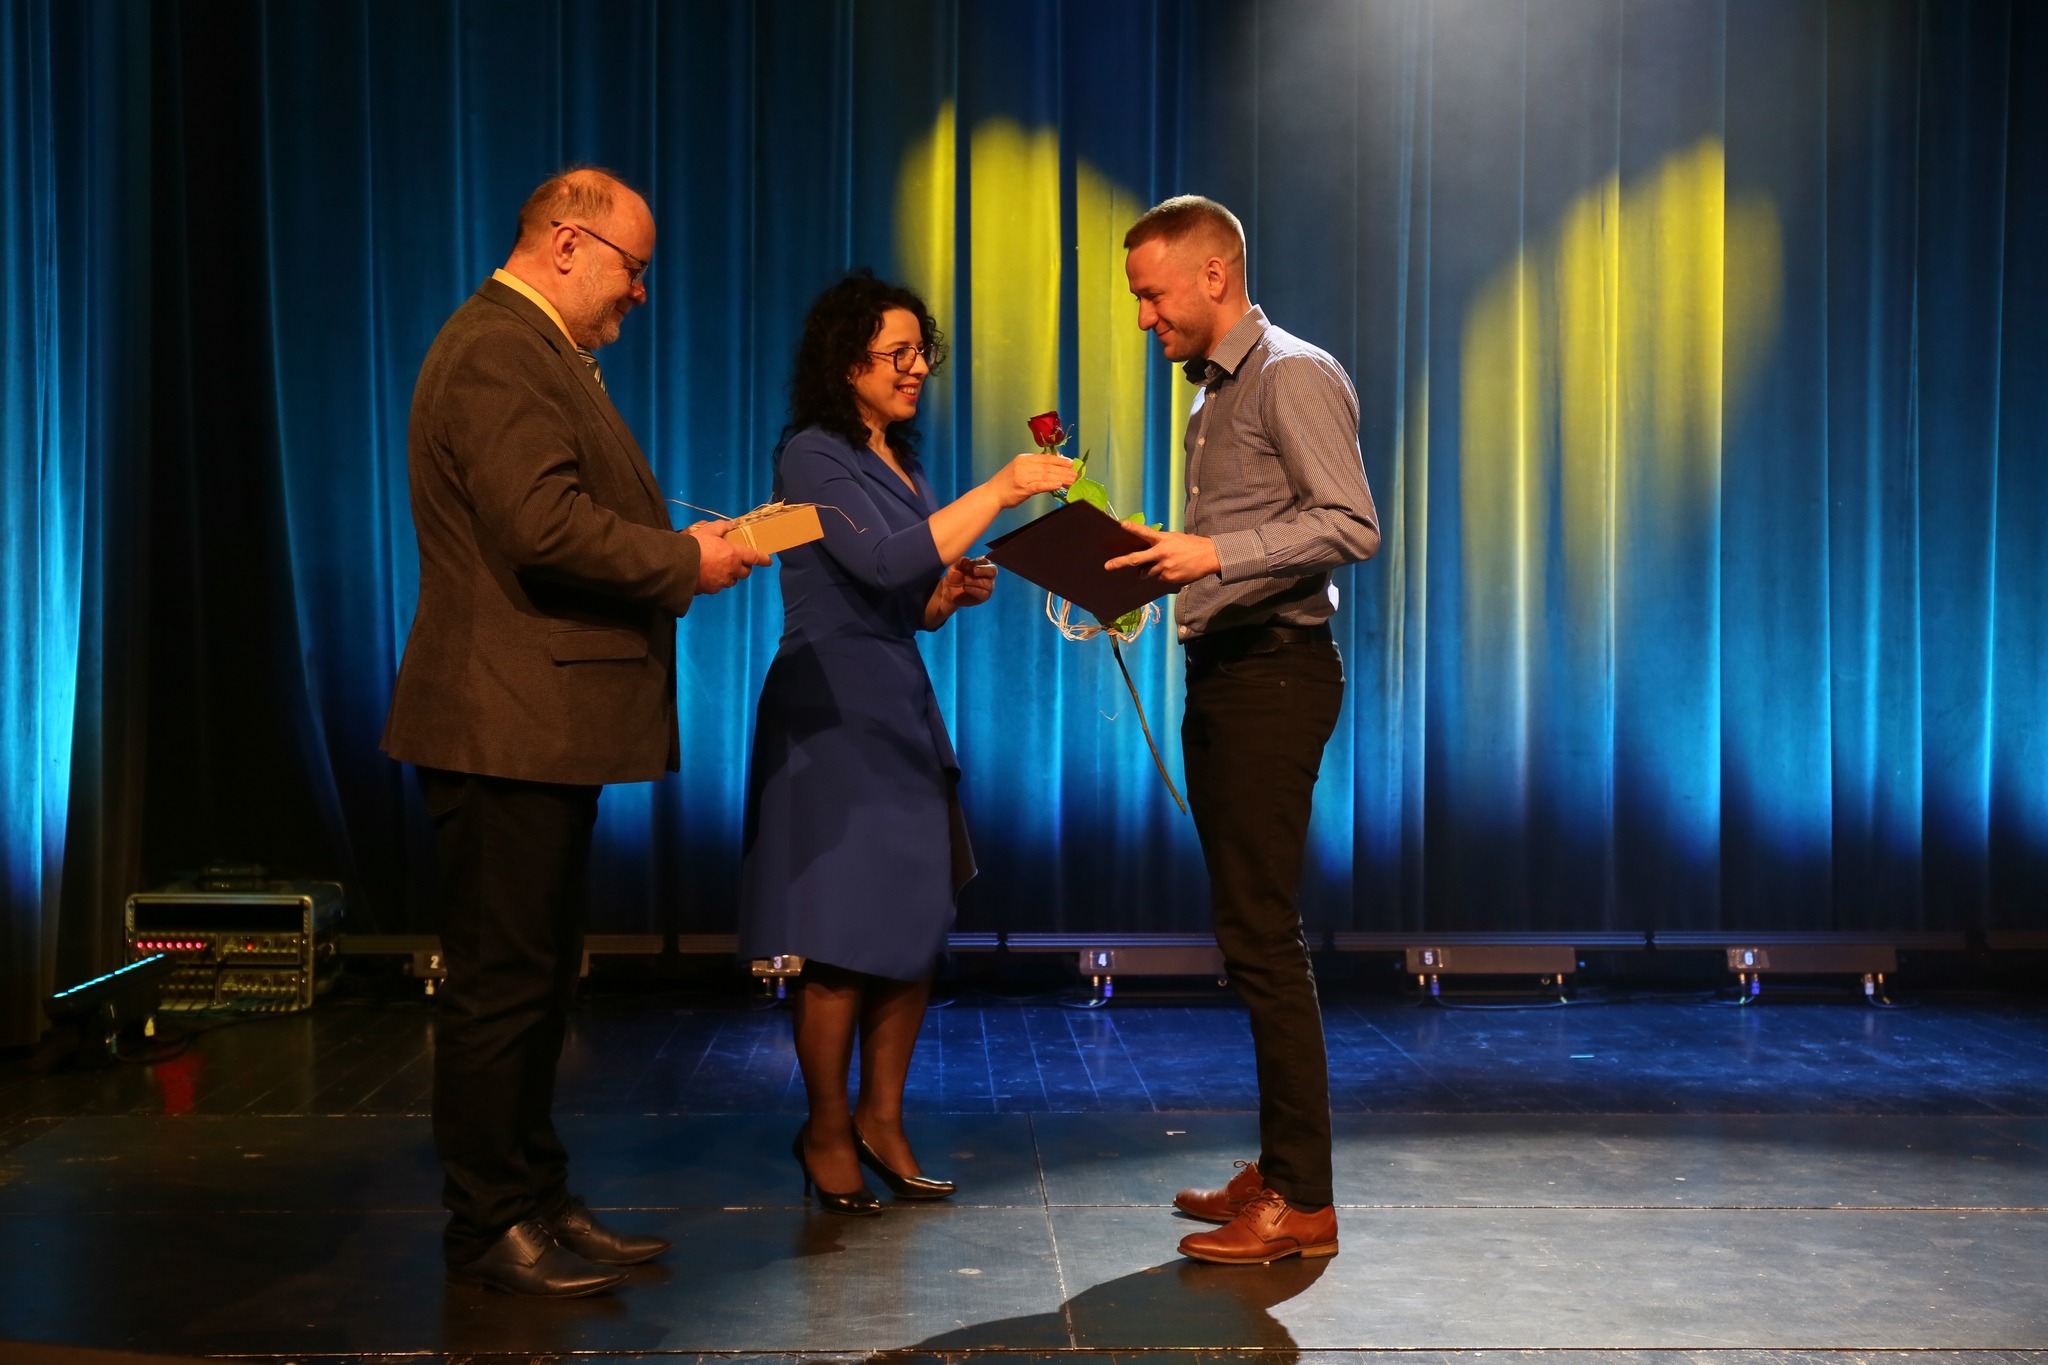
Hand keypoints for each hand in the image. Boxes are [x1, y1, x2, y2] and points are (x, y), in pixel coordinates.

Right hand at [688, 521, 770, 593]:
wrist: (678, 564)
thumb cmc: (695, 545)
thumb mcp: (709, 530)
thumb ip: (722, 527)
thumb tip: (730, 525)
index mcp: (734, 555)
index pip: (754, 557)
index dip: (763, 559)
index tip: (768, 561)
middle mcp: (731, 570)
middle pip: (745, 572)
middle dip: (744, 568)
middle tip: (738, 562)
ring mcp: (722, 582)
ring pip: (732, 581)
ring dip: (731, 575)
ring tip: (721, 569)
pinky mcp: (711, 590)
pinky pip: (719, 586)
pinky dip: (717, 581)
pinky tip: (708, 575)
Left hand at [941, 556, 996, 609]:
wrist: (948, 591)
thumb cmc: (954, 577)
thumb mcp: (954, 567)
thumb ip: (960, 562)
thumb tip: (967, 559)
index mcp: (982, 565)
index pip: (986, 561)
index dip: (978, 561)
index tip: (967, 565)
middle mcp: (987, 575)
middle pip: (993, 571)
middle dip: (984, 570)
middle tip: (974, 571)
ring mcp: (987, 586)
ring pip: (988, 583)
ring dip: (976, 581)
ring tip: (966, 581)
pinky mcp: (984, 596)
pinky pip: (984, 593)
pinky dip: (974, 590)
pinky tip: (966, 587)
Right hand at [985, 453, 1075, 509]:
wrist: (992, 494)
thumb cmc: (1007, 483)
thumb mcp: (1020, 469)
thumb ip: (1035, 467)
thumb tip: (1054, 466)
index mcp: (1024, 459)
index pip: (1045, 458)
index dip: (1059, 460)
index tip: (1071, 463)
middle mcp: (1023, 465)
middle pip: (1048, 467)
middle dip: (1064, 470)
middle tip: (1076, 474)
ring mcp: (1022, 477)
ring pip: (1046, 475)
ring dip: (1061, 477)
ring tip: (1072, 480)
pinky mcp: (1022, 488)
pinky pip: (1039, 486)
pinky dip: (1050, 484)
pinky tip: (1059, 485)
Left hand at [1103, 522, 1220, 583]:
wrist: (1209, 556)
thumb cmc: (1190, 545)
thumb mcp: (1174, 538)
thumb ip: (1159, 543)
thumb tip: (1146, 551)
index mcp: (1163, 540)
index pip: (1145, 532)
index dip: (1133, 528)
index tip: (1122, 524)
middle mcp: (1162, 553)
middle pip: (1137, 559)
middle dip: (1121, 562)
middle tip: (1108, 566)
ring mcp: (1166, 567)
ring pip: (1147, 573)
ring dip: (1147, 571)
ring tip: (1161, 564)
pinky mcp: (1170, 578)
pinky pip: (1159, 579)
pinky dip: (1161, 576)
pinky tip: (1173, 570)